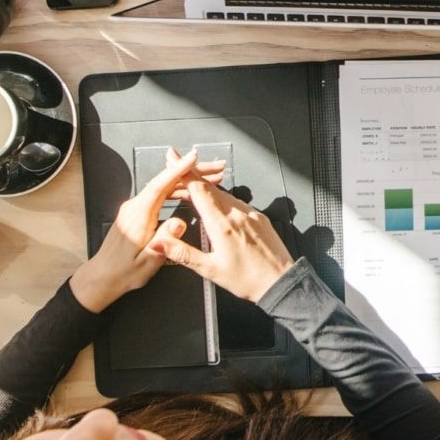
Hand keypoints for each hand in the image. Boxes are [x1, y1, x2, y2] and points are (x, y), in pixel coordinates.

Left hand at [69, 148, 227, 312]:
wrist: (102, 277)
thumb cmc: (123, 272)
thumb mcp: (147, 262)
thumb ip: (163, 241)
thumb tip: (179, 223)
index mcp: (137, 216)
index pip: (159, 186)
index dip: (177, 170)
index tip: (193, 158)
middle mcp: (135, 207)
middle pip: (166, 181)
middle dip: (192, 171)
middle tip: (217, 169)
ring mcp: (136, 207)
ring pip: (165, 186)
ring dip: (188, 180)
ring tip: (212, 178)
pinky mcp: (139, 211)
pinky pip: (161, 193)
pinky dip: (179, 189)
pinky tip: (192, 191)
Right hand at [149, 178, 295, 302]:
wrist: (280, 281)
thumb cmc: (247, 280)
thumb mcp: (209, 269)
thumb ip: (182, 253)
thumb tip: (159, 242)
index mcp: (223, 225)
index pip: (199, 190)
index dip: (184, 173)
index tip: (173, 158)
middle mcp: (238, 214)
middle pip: (210, 188)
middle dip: (192, 176)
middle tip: (177, 166)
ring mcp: (251, 213)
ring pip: (224, 194)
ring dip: (207, 188)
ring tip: (192, 187)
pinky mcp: (260, 217)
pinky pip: (237, 202)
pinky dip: (223, 198)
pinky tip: (217, 205)